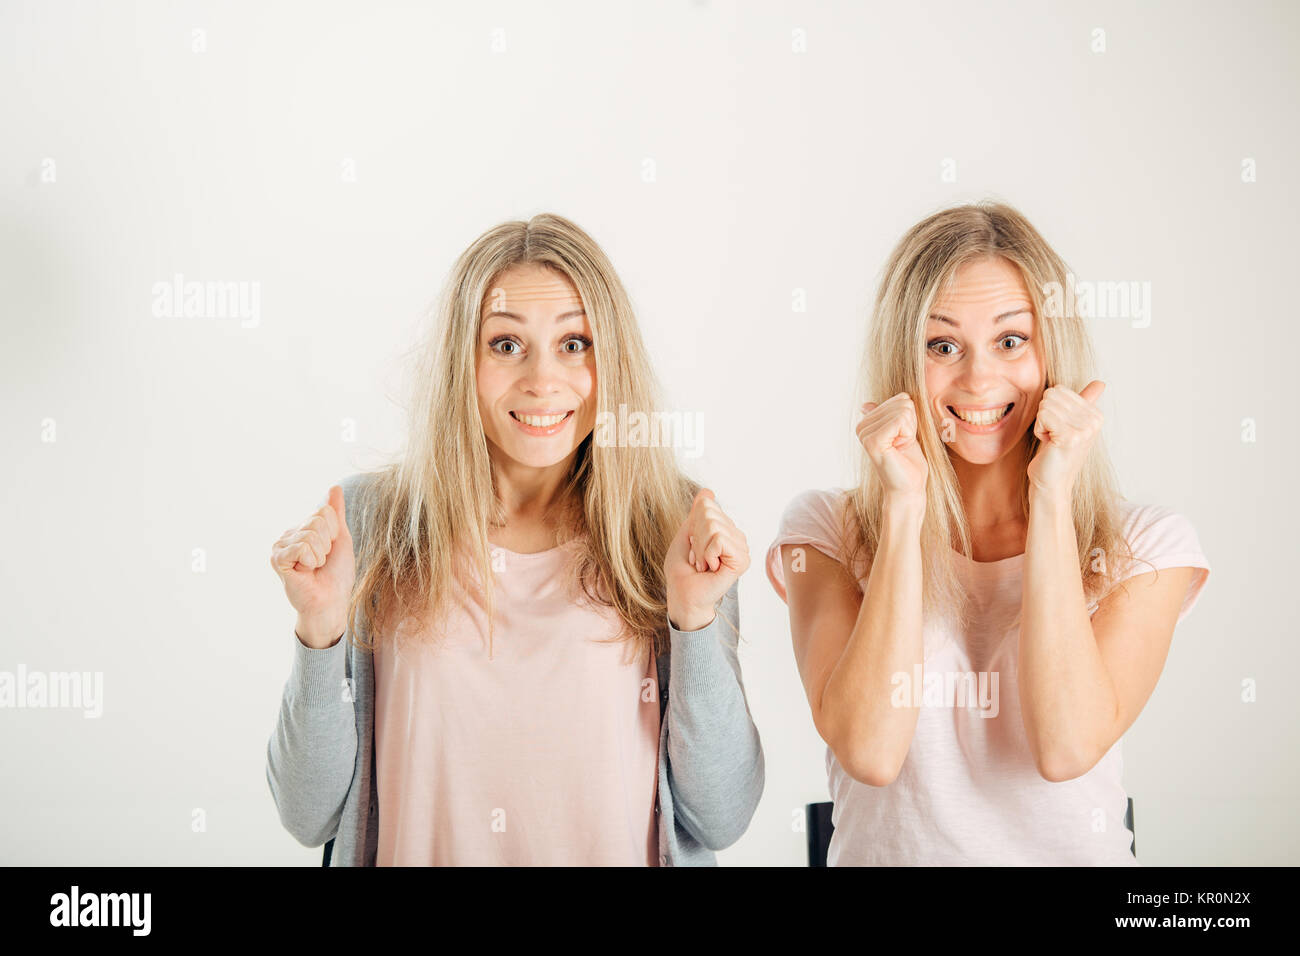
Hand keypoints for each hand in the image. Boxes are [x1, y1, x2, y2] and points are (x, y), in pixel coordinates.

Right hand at [270, 485, 355, 647]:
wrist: (331, 600)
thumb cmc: (336, 574)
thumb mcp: (340, 538)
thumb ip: (336, 514)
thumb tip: (335, 487)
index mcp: (303, 528)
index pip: (323, 512)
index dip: (334, 533)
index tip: (329, 551)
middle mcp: (289, 534)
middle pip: (317, 520)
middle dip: (327, 544)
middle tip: (320, 562)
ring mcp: (280, 546)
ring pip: (310, 533)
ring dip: (320, 555)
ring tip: (312, 568)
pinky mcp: (276, 559)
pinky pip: (301, 547)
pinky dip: (310, 561)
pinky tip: (304, 572)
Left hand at [664, 488, 748, 630]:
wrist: (683, 595)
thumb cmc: (682, 569)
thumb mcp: (686, 534)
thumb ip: (697, 513)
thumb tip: (708, 491)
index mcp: (725, 529)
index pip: (707, 505)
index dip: (692, 525)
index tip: (694, 546)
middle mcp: (736, 537)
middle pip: (709, 513)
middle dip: (696, 536)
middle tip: (698, 557)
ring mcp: (741, 548)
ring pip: (714, 525)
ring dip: (700, 548)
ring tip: (704, 564)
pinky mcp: (742, 560)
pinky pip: (719, 539)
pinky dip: (707, 553)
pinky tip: (711, 568)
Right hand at [856, 393, 928, 503]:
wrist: (909, 487)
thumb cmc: (908, 461)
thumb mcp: (901, 431)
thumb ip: (888, 415)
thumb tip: (865, 405)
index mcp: (866, 422)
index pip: (900, 399)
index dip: (911, 418)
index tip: (903, 438)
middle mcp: (861, 426)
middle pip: (902, 403)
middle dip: (911, 423)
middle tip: (903, 444)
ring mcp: (865, 434)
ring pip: (903, 411)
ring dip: (910, 430)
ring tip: (901, 447)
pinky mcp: (873, 441)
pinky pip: (900, 420)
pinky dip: (908, 434)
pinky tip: (900, 448)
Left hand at [1027, 380, 1105, 499]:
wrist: (1052, 483)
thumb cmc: (1057, 454)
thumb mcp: (1073, 424)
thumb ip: (1085, 402)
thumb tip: (1100, 383)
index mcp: (1096, 414)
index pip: (1059, 390)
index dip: (1051, 409)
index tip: (1059, 429)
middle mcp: (1094, 420)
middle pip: (1051, 395)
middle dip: (1045, 415)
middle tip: (1054, 436)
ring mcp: (1084, 429)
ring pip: (1045, 405)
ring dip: (1042, 424)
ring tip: (1052, 441)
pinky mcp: (1070, 436)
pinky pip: (1043, 416)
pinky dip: (1039, 430)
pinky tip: (1049, 444)